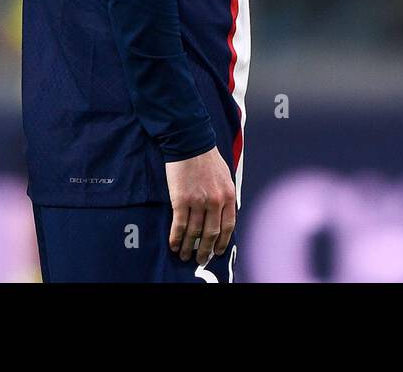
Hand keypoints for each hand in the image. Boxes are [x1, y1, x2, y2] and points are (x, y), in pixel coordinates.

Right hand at [165, 145, 236, 264]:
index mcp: (228, 195)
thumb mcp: (225, 176)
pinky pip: (180, 225)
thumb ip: (225, 196)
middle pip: (211, 234)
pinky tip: (173, 245)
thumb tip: (224, 215)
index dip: (222, 242)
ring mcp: (198, 201)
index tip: (216, 251)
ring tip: (183, 255)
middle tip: (200, 260)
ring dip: (188, 247)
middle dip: (205, 250)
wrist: (190, 142)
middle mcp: (215, 201)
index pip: (228, 226)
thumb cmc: (207, 158)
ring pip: (194, 232)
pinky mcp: (181, 200)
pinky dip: (176, 238)